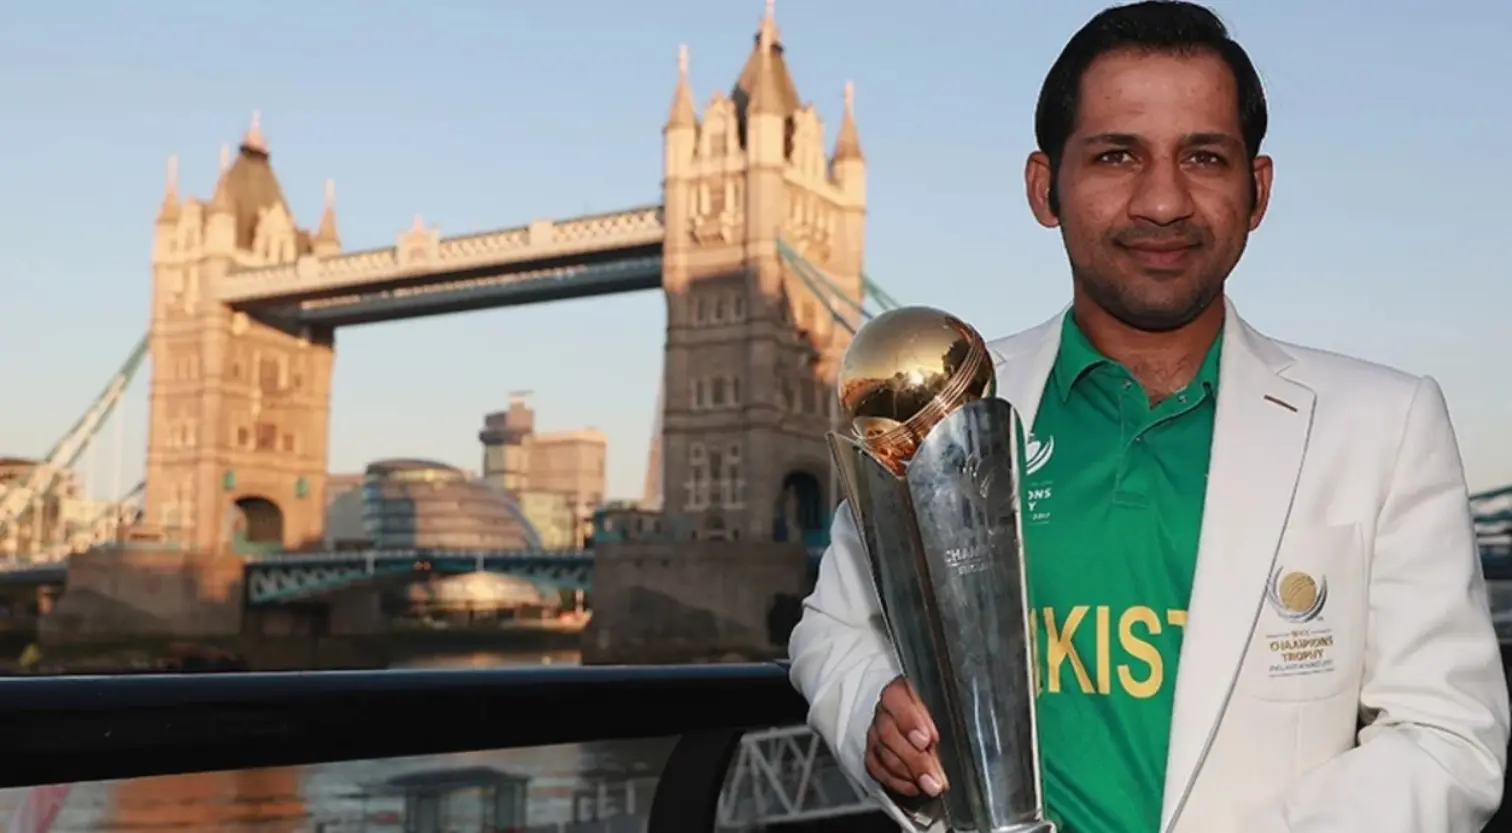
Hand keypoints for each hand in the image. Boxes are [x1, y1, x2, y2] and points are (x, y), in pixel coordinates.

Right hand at [866, 675, 947, 797]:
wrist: (922, 722)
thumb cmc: (936, 712)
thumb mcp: (944, 708)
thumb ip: (946, 719)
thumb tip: (960, 740)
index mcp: (900, 691)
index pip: (896, 698)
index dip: (910, 720)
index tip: (926, 740)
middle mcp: (884, 710)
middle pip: (889, 732)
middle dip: (914, 759)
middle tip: (933, 778)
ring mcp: (875, 732)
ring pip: (883, 753)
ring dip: (908, 774)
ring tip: (930, 786)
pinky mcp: (872, 753)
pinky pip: (877, 768)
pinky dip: (896, 781)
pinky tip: (914, 787)